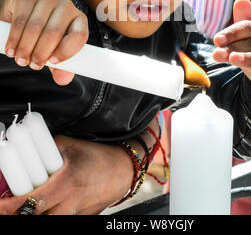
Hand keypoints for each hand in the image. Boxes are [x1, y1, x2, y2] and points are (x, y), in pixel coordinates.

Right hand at [0, 0, 88, 85]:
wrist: (21, 10)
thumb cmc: (43, 32)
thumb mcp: (54, 49)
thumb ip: (61, 66)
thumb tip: (63, 79)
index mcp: (78, 20)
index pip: (79, 36)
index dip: (66, 51)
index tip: (52, 62)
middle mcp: (66, 6)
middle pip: (54, 32)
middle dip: (41, 53)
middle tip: (32, 65)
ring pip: (36, 27)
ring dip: (25, 48)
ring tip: (20, 59)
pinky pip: (20, 21)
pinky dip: (14, 39)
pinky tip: (11, 49)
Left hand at [0, 136, 133, 214]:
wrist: (123, 171)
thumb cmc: (98, 157)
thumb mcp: (71, 145)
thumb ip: (47, 148)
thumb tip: (27, 149)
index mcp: (65, 184)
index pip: (29, 203)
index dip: (9, 206)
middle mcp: (69, 204)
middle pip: (34, 219)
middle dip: (16, 215)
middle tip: (6, 206)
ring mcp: (75, 215)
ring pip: (47, 221)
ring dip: (34, 214)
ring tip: (26, 207)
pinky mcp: (80, 220)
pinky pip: (59, 220)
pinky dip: (48, 214)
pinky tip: (47, 206)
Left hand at [213, 0, 250, 105]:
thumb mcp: (247, 40)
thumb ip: (241, 24)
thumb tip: (240, 0)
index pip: (246, 27)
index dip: (230, 33)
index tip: (216, 40)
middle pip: (250, 43)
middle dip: (232, 48)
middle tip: (217, 53)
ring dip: (245, 58)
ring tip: (232, 59)